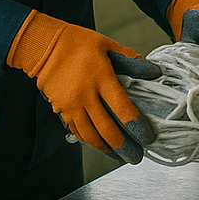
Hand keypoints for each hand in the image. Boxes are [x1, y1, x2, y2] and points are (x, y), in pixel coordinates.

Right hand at [6, 11, 160, 160]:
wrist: (44, 46)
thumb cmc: (78, 43)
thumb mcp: (108, 45)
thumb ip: (131, 60)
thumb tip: (154, 72)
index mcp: (101, 78)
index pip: (123, 109)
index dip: (137, 127)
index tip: (148, 138)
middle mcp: (86, 95)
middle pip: (107, 129)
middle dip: (124, 147)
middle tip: (136, 156)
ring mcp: (71, 105)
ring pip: (90, 135)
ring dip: (106, 148)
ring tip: (119, 155)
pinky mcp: (60, 110)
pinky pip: (76, 131)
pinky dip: (89, 141)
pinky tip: (99, 144)